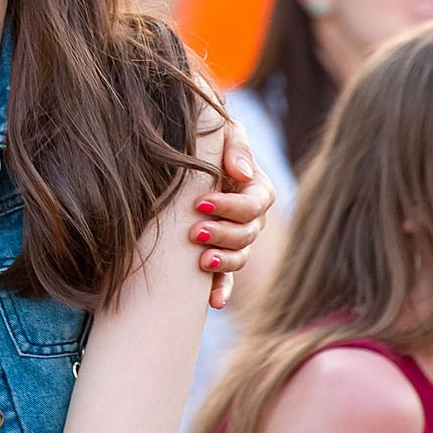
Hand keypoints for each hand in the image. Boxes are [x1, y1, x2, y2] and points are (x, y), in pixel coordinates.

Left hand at [190, 105, 273, 309]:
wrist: (176, 154)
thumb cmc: (202, 137)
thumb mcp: (221, 130)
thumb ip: (235, 145)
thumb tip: (242, 174)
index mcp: (255, 188)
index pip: (256, 204)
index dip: (232, 206)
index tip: (200, 203)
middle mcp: (249, 217)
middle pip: (248, 234)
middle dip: (223, 234)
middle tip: (195, 232)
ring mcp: (234, 239)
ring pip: (240, 258)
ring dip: (223, 262)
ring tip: (201, 260)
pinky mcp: (217, 256)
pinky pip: (225, 278)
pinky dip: (222, 290)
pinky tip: (214, 302)